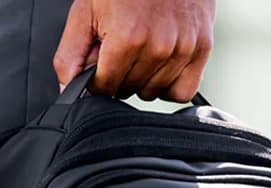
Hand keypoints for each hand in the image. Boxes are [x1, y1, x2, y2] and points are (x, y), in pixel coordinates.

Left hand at [54, 0, 215, 101]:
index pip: (104, 88)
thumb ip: (71, 54)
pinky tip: (161, 65)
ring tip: (143, 49)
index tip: (102, 63)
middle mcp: (158, 46)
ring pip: (153, 93)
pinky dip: (171, 84)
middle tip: (122, 48)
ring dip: (144, 80)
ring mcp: (183, 48)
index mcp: (127, 38)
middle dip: (120, 75)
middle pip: (128, 91)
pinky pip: (183, 91)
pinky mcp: (202, 48)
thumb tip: (68, 90)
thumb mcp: (86, 11)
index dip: (98, 79)